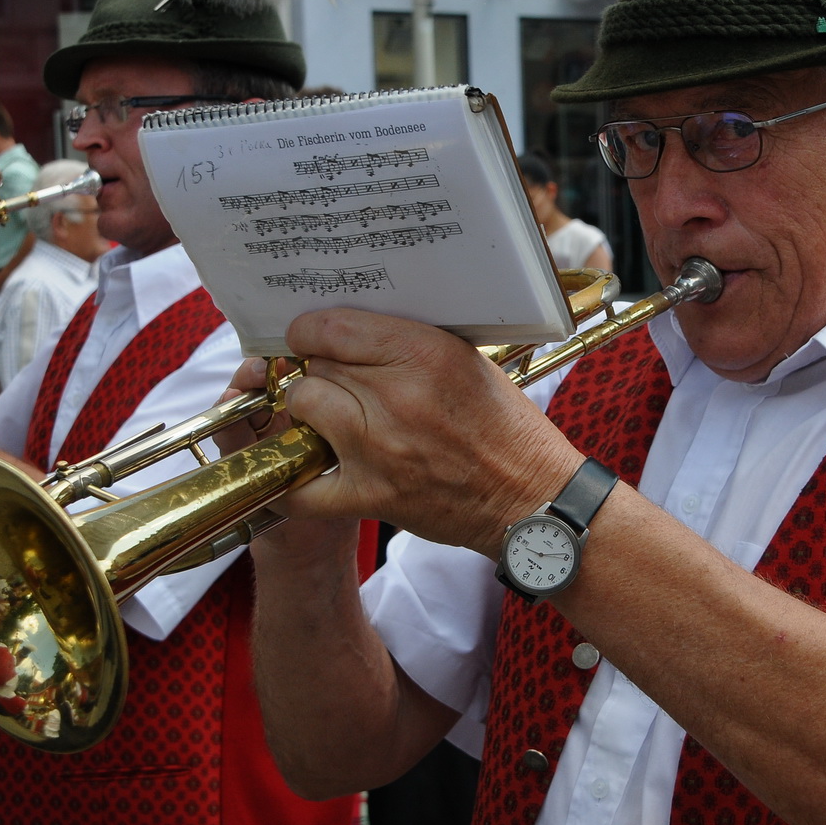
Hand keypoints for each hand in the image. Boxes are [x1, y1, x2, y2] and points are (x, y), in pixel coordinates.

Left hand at [226, 308, 583, 558]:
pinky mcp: (371, 495)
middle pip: (317, 366)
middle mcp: (397, 396)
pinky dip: (294, 479)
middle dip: (321, 370)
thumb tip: (352, 329)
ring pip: (304, 408)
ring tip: (330, 416)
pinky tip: (304, 467)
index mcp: (425, 354)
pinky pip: (302, 487)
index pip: (333, 327)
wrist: (531, 497)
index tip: (311, 338)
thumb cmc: (506, 428)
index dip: (311, 331)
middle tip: (336, 380)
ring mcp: (378, 448)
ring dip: (312, 410)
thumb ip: (410, 342)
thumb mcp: (468, 362)